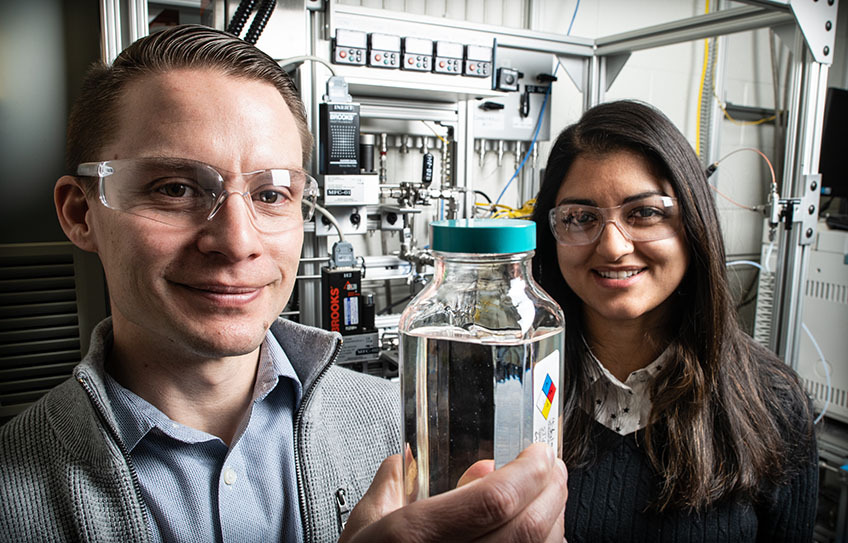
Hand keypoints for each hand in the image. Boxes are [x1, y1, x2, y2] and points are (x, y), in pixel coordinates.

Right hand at [339, 443, 566, 542]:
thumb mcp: (363, 524)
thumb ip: (393, 483)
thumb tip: (414, 456)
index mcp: (415, 537)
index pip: (492, 501)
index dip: (527, 472)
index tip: (537, 453)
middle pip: (526, 527)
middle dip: (550, 489)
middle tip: (552, 468)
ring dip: (554, 518)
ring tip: (552, 494)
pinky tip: (543, 532)